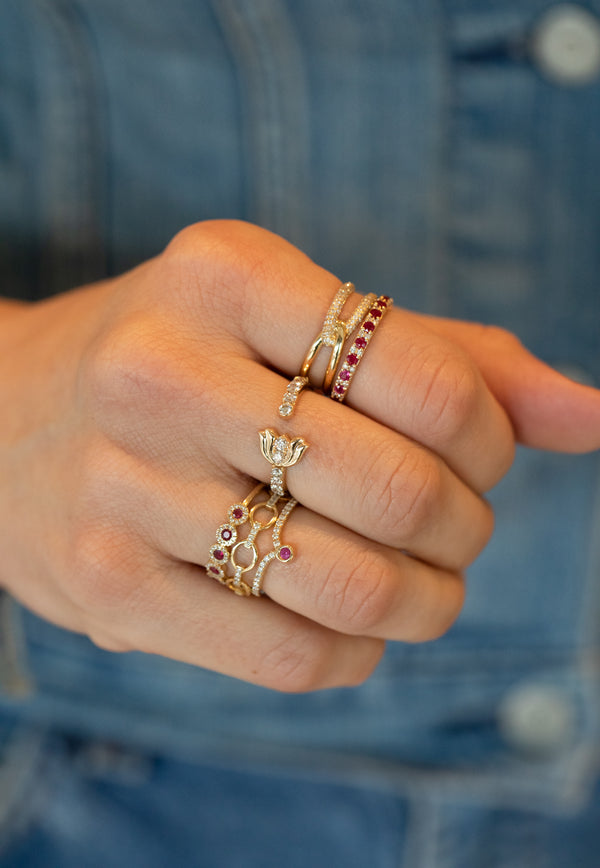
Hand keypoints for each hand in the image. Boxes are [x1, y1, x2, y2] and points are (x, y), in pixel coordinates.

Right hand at [0, 220, 597, 690]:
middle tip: (455, 523)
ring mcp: (125, 485)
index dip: (492, 436)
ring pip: (353, 587)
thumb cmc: (184, 358)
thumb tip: (595, 414)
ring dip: (427, 602)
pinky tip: (351, 626)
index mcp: (225, 273)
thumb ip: (452, 358)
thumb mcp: (300, 320)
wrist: (7, 417)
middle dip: (466, 526)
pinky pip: (290, 656)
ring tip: (423, 585)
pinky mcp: (107, 586)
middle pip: (400, 489)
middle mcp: (162, 371)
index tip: (479, 451)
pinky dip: (357, 654)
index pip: (431, 377)